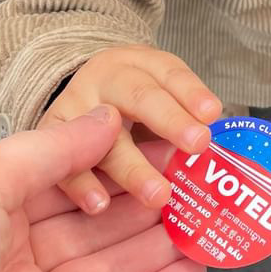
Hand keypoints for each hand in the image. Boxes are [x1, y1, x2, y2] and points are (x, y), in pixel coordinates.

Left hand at [0, 107, 205, 271]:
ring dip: (159, 252)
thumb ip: (53, 149)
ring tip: (207, 228)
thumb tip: (108, 117)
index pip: (68, 191)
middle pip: (95, 235)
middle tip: (197, 189)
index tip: (163, 154)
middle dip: (146, 212)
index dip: (117, 173)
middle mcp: (14, 266)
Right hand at [41, 45, 221, 212]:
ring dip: (132, 167)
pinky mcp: (51, 132)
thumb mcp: (161, 94)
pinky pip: (63, 160)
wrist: (84, 90)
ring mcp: (77, 105)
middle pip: (140, 97)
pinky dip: (81, 185)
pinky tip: (100, 205)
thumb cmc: (137, 101)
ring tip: (158, 195)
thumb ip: (186, 118)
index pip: (170, 74)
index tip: (212, 114)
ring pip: (102, 133)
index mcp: (142, 65)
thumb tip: (219, 160)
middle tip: (198, 144)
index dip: (191, 93)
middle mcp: (108, 80)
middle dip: (170, 120)